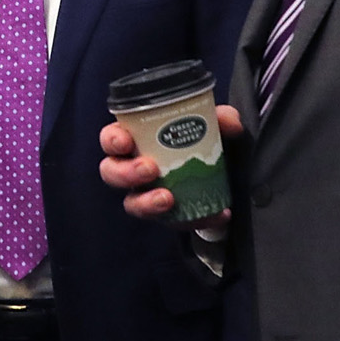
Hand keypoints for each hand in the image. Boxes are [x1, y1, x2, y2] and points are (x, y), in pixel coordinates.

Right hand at [99, 104, 244, 231]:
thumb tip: (229, 121)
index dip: (112, 140)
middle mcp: (133, 168)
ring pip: (132, 203)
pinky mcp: (167, 216)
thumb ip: (221, 117)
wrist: (222, 173)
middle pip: (111, 172)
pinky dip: (194, 220)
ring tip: (167, 199)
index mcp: (136, 140)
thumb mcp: (213, 125)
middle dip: (126, 172)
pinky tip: (215, 214)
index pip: (110, 138)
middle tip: (150, 169)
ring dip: (146, 203)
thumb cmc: (201, 141)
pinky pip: (173, 222)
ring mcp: (147, 194)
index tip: (126, 142)